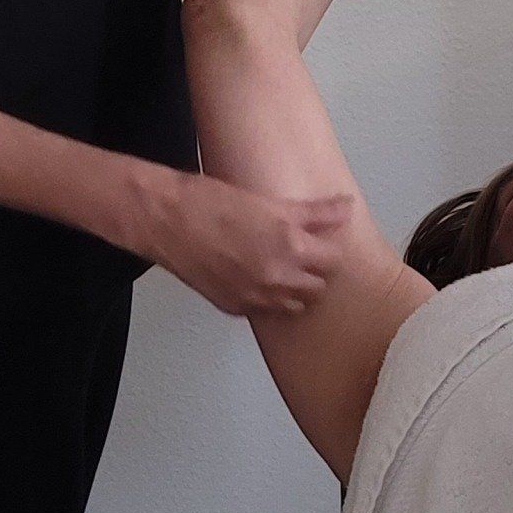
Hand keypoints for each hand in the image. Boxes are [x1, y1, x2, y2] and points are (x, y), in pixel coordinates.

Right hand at [144, 170, 352, 316]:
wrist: (165, 221)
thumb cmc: (212, 202)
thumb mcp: (269, 202)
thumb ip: (314, 212)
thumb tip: (346, 208)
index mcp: (290, 248)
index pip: (334, 261)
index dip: (329, 248)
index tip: (322, 239)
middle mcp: (276, 280)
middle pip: (318, 287)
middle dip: (316, 271)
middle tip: (305, 252)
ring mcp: (254, 298)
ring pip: (295, 306)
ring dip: (296, 289)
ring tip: (283, 267)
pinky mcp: (234, 307)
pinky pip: (265, 311)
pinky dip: (268, 298)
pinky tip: (256, 277)